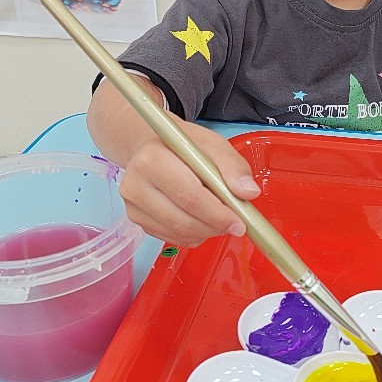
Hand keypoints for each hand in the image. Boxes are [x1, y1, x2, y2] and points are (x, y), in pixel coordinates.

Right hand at [118, 118, 260, 246]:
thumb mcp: (212, 144)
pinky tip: (201, 220)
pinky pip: (171, 238)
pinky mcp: (136, 219)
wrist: (151, 146)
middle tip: (235, 224)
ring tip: (219, 218)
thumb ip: (233, 166)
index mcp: (152, 159)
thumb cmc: (181, 144)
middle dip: (215, 226)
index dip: (217, 213)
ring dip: (206, 232)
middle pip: (182, 219)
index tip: (239, 221)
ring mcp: (133, 205)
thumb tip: (248, 192)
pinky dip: (193, 235)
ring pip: (178, 232)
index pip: (189, 195)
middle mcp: (136, 184)